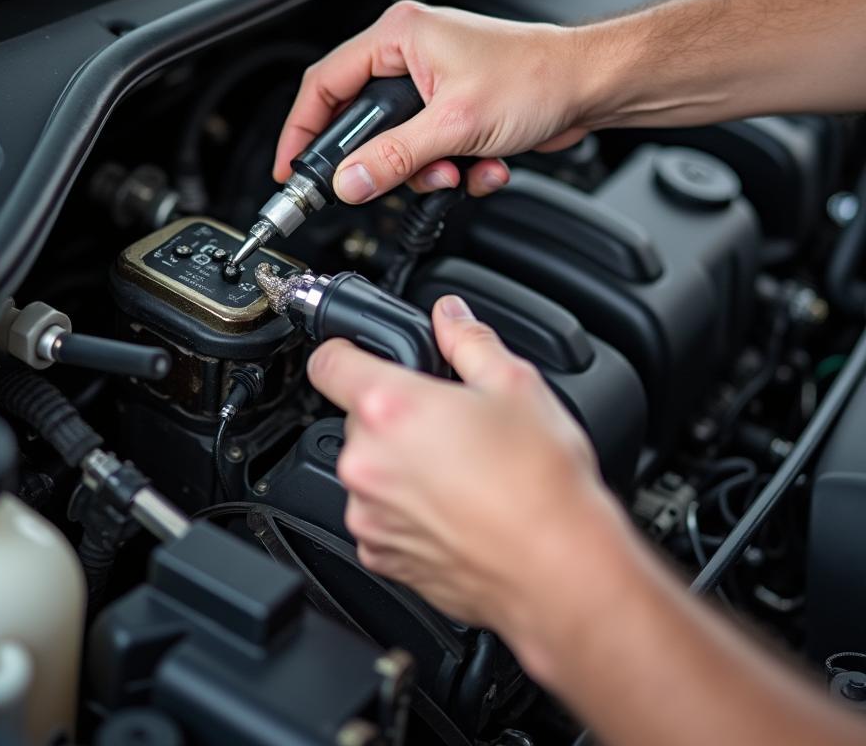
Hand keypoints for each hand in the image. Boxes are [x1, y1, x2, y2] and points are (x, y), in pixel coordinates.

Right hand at [273, 1, 595, 203]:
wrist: (592, 87)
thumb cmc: (538, 77)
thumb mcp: (455, 124)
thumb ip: (395, 157)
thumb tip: (350, 181)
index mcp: (399, 36)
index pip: (326, 83)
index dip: (303, 129)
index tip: (293, 169)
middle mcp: (412, 55)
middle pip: (363, 122)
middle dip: (386, 161)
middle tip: (387, 183)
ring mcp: (434, 84)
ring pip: (399, 144)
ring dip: (427, 170)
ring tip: (458, 170)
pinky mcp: (456, 110)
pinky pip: (431, 150)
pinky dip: (454, 167)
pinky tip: (484, 165)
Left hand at [306, 295, 630, 682]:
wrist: (560, 572)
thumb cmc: (542, 485)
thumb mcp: (515, 385)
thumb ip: (469, 341)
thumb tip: (450, 317)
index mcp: (390, 409)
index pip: (328, 362)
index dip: (345, 350)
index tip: (360, 355)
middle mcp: (366, 463)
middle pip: (358, 418)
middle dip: (395, 415)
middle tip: (448, 423)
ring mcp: (370, 515)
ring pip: (369, 469)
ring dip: (399, 465)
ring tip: (460, 471)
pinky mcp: (382, 556)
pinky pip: (380, 516)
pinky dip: (406, 510)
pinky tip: (455, 508)